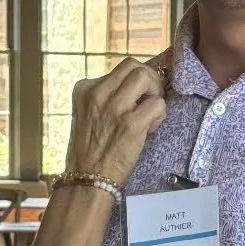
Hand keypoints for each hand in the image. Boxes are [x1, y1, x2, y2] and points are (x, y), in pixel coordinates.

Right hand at [67, 56, 167, 186]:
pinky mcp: (130, 124)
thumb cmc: (90, 151)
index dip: (135, 82)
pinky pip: (157, 104)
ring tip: (150, 113)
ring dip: (155, 93)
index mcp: (85, 89)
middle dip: (149, 79)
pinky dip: (159, 115)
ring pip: (145, 76)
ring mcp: (114, 108)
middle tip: (150, 99)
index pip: (119, 69)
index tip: (136, 98)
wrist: (86, 180)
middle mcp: (97, 93)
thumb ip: (107, 97)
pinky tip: (149, 129)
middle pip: (133, 65)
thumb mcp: (88, 114)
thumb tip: (138, 86)